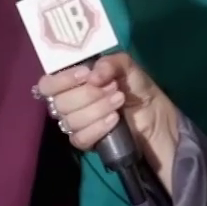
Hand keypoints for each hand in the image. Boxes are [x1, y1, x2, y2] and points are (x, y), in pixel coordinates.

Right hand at [35, 55, 177, 166]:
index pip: (47, 84)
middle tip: (113, 88)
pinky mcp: (88, 142)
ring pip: (70, 121)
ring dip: (96, 109)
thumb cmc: (138, 88)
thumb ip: (110, 63)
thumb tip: (92, 76)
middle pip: (58, 103)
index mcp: (72, 83)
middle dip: (87, 94)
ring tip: (119, 101)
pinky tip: (114, 120)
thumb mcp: (128, 68)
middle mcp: (70, 103)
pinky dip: (97, 128)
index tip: (85, 75)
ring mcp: (77, 124)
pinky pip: (80, 138)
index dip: (62, 80)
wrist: (158, 118)